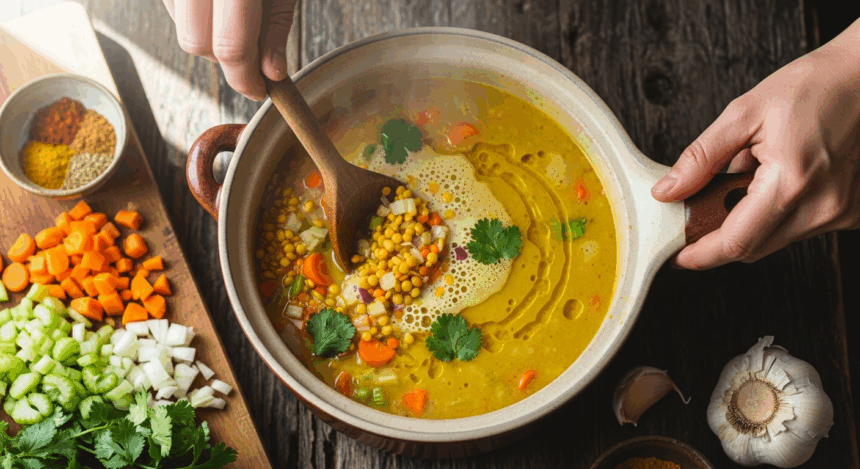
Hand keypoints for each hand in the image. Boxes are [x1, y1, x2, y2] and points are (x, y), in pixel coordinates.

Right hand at [161, 0, 297, 100]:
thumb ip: (276, 30)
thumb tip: (272, 73)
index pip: (231, 46)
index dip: (246, 78)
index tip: (259, 90)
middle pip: (197, 43)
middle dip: (225, 61)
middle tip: (253, 57)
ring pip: (182, 29)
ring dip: (209, 39)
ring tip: (239, 22)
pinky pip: (174, 9)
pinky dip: (196, 19)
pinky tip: (218, 9)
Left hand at [651, 19, 859, 269]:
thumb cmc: (813, 86)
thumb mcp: (743, 114)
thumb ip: (701, 159)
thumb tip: (668, 191)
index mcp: (791, 183)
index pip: (735, 242)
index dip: (700, 254)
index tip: (677, 255)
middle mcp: (821, 206)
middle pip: (752, 249)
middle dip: (718, 237)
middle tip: (697, 213)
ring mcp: (841, 212)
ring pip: (774, 241)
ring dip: (748, 224)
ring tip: (748, 180)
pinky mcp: (851, 212)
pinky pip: (799, 229)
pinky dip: (776, 216)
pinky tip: (777, 184)